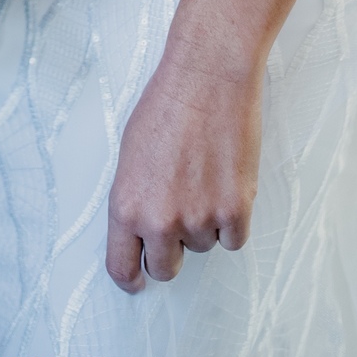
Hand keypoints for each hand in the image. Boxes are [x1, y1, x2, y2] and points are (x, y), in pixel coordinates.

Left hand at [106, 41, 262, 289]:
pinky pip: (234, 239)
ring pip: (204, 245)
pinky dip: (233, 218)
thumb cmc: (166, 106)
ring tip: (204, 175)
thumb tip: (141, 231)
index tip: (139, 279)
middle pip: (166, 268)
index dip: (132, 278)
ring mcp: (198, 218)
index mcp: (126, 206)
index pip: (121, 268)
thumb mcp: (130, 156)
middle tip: (180, 216)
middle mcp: (159, 220)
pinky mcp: (235, 210)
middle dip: (173, 250)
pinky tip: (225, 181)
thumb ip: (135, 200)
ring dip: (205, 222)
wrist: (207, 77)